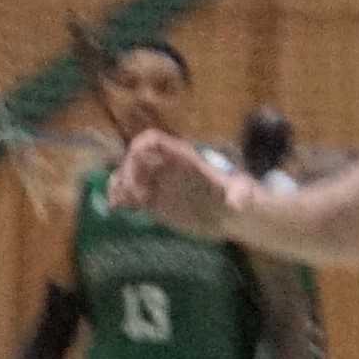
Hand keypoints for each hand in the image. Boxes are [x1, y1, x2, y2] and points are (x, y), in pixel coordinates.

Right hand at [108, 130, 234, 231]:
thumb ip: (239, 194)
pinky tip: (117, 209)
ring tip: (120, 203)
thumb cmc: (236, 197)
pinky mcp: (153, 201)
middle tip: (137, 198)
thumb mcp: (240, 193)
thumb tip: (237, 202)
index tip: (136, 165)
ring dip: (118, 186)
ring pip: (127, 176)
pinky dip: (120, 199)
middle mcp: (164, 167)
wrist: (230, 216)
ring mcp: (156, 184)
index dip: (138, 148)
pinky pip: (129, 195)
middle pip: (134, 159)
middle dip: (128, 174)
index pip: (152, 141)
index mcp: (181, 158)